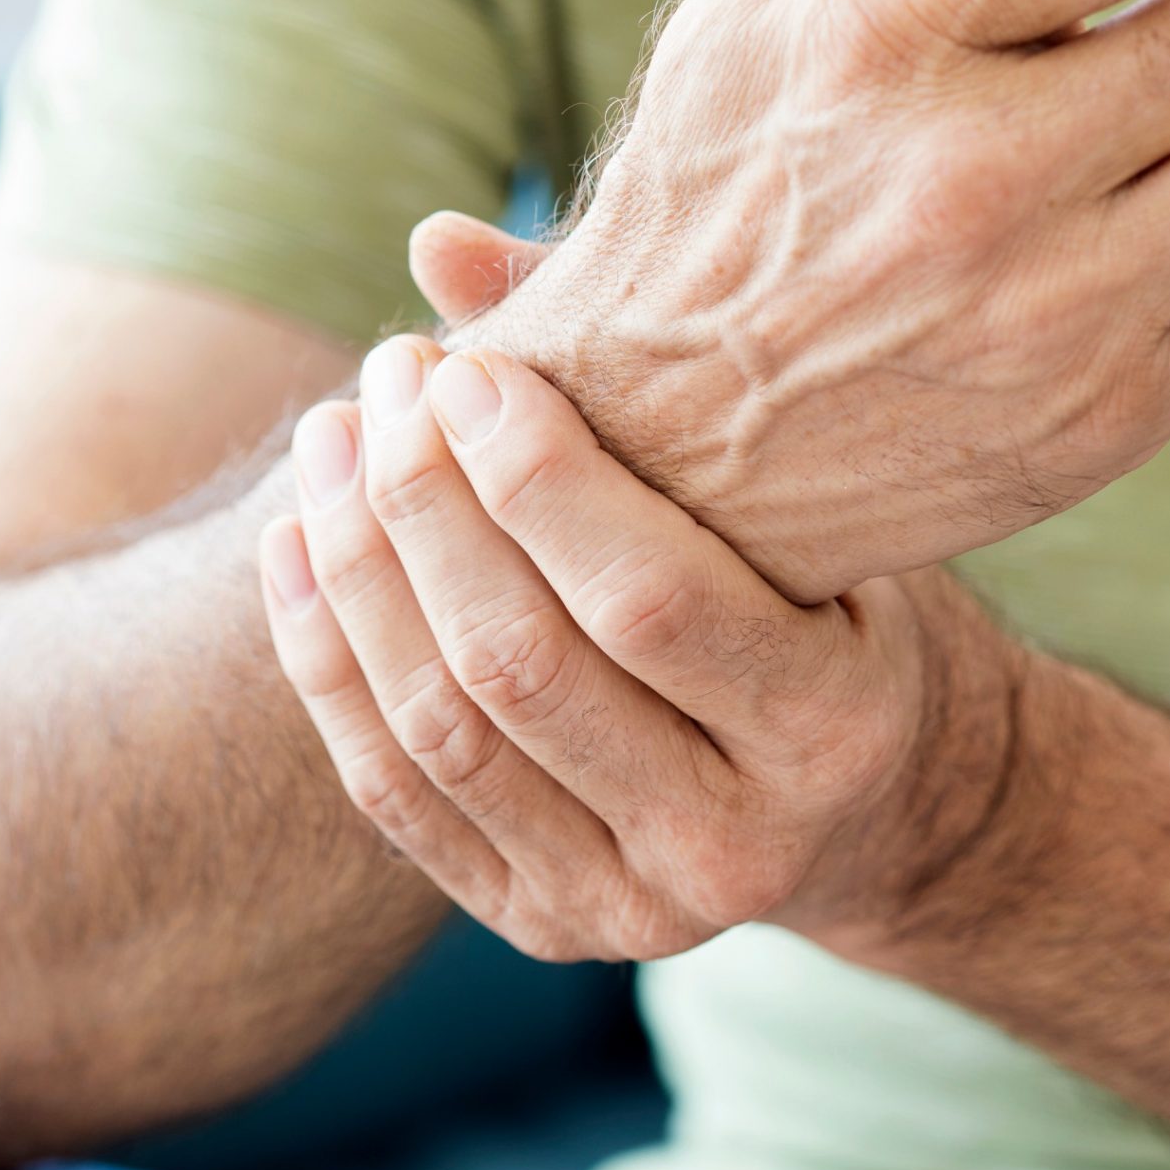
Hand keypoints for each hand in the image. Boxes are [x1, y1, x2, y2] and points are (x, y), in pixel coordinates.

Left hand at [259, 334, 1029, 959]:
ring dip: (361, 570)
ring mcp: (629, 907)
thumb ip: (647, 378)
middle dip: (426, 505)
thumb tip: (439, 242)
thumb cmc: (839, 608)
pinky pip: (396, 795)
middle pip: (521, 666)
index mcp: (831, 731)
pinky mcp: (541, 927)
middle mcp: (735, 846)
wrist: (870, 808)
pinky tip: (298, 545)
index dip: (533, 477)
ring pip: (442, 731)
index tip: (465, 365)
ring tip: (329, 441)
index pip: (647, 600)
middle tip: (387, 379)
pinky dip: (329, 663)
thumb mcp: (809, 505)